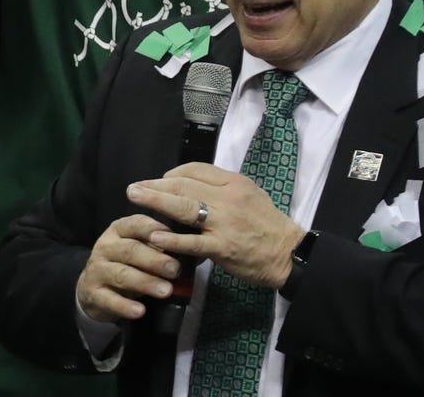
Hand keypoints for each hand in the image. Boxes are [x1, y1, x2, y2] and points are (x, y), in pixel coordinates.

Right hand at [75, 212, 183, 325]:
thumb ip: (158, 248)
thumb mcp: (138, 250)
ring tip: (166, 291)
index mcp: (118, 231)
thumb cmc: (126, 264)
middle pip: (129, 250)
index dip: (153, 229)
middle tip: (175, 269)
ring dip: (145, 282)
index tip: (173, 236)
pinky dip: (125, 306)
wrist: (92, 287)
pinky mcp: (93, 293)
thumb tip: (188, 250)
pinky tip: (140, 311)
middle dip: (154, 260)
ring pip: (121, 275)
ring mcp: (97, 270)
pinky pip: (109, 300)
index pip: (135, 224)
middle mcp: (105, 247)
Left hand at [131, 165, 305, 290]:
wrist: (290, 253)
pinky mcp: (223, 247)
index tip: (159, 181)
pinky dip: (172, 239)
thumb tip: (193, 182)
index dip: (172, 174)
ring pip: (184, 207)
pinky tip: (155, 236)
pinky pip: (193, 242)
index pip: (195, 169)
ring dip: (156, 201)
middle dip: (155, 185)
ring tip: (135, 197)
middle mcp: (227, 198)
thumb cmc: (268, 224)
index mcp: (234, 182)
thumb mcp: (250, 193)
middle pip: (184, 185)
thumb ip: (223, 187)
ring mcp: (224, 223)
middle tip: (134, 187)